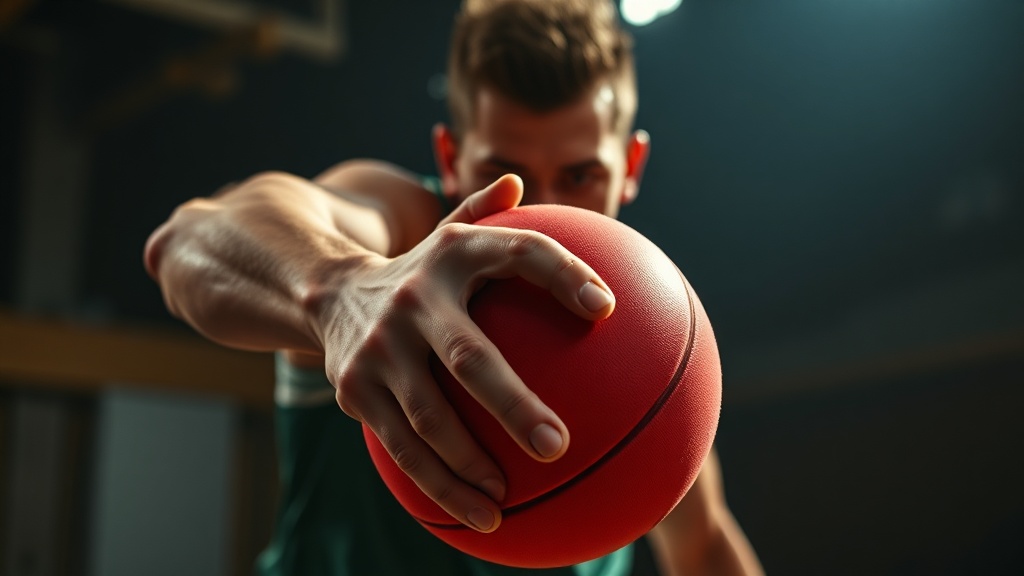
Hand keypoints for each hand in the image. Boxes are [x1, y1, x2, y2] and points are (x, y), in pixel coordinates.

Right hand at [314, 175, 615, 532]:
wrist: (323, 292)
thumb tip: (524, 176)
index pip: (517, 252)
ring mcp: (379, 348)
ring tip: (511, 505)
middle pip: (470, 357)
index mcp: (452, 255)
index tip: (607, 308)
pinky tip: (479, 516)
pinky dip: (439, 485)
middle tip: (559, 445)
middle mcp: (414, 299)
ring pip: (430, 420)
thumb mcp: (448, 235)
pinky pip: (403, 447)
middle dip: (514, 404)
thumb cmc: (418, 271)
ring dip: (469, 467)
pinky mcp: (354, 390)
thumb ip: (485, 213)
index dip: (561, 274)